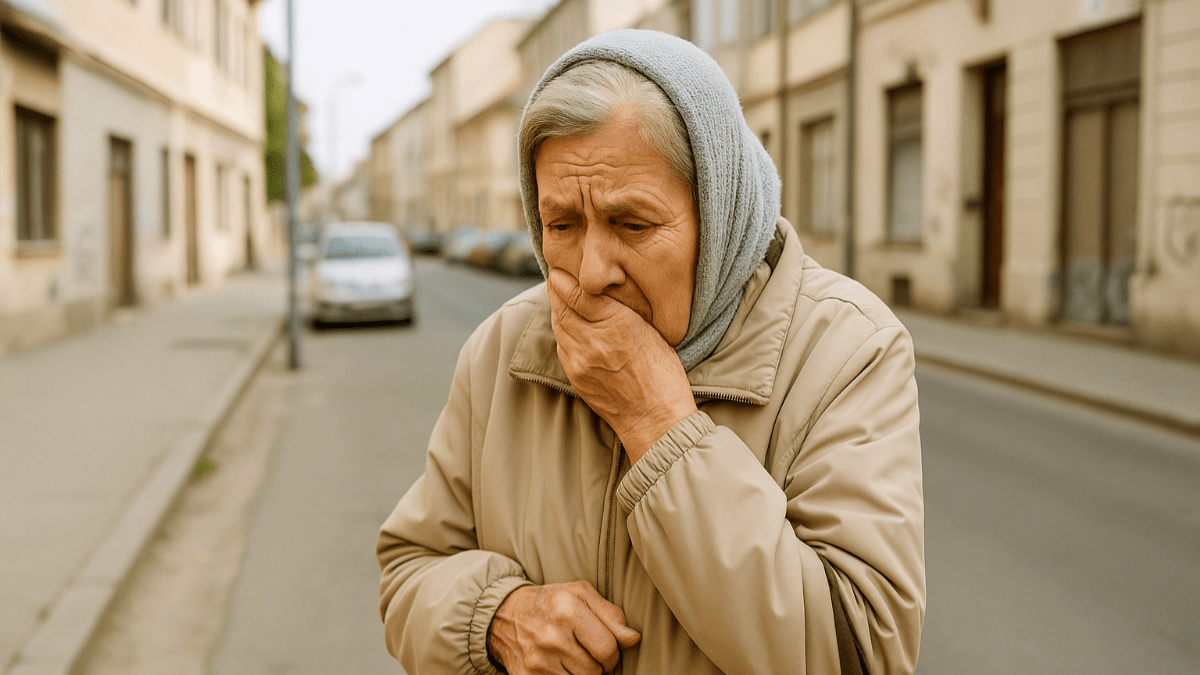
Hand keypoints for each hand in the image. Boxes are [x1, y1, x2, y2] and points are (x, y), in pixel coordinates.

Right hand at [487, 581, 640, 673]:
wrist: (504, 614)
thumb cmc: (550, 602)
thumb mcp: (581, 594)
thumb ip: (611, 615)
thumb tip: (633, 639)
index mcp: (567, 610)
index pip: (608, 649)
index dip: (612, 654)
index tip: (605, 649)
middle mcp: (551, 636)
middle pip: (594, 671)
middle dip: (596, 665)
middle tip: (585, 653)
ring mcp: (537, 660)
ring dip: (580, 674)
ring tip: (570, 657)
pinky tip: (557, 666)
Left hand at [547, 269, 696, 462]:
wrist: (655, 420)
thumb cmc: (663, 374)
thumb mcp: (650, 331)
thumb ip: (621, 309)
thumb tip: (599, 289)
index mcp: (617, 325)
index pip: (578, 292)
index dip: (565, 276)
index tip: (561, 266)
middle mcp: (591, 342)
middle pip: (562, 305)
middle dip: (557, 288)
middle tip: (558, 273)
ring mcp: (579, 361)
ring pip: (558, 324)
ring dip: (558, 307)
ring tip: (562, 293)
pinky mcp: (574, 375)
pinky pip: (562, 344)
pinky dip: (562, 329)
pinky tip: (570, 323)